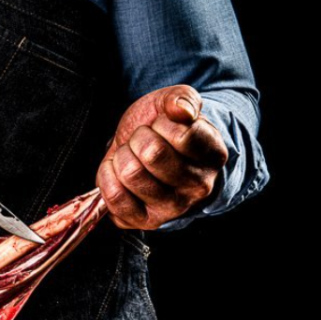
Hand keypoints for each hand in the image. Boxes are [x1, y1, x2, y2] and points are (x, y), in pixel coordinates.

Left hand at [96, 85, 227, 229]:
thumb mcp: (172, 103)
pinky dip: (107, 176)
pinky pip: (114, 196)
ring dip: (122, 157)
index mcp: (213, 156)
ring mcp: (171, 208)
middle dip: (139, 138)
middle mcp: (197, 188)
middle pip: (152, 154)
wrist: (147, 151)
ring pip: (131, 174)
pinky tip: (117, 171)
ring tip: (131, 156)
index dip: (162, 123)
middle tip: (142, 141)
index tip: (161, 126)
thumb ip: (181, 98)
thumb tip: (182, 111)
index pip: (182, 135)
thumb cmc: (162, 128)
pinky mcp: (143, 221)